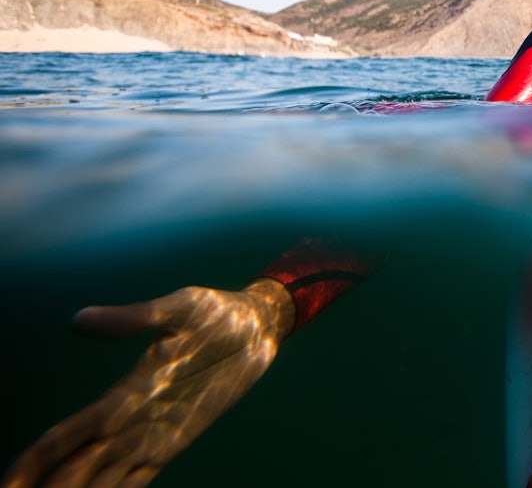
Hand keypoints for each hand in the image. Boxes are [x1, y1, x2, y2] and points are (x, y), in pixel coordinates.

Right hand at [3, 279, 294, 487]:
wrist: (258, 325)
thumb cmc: (215, 313)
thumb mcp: (176, 310)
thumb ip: (130, 320)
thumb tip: (79, 319)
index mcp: (122, 396)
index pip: (66, 436)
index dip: (34, 462)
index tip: (7, 486)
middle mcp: (129, 422)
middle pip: (76, 469)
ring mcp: (152, 436)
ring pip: (102, 481)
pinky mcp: (177, 442)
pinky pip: (140, 480)